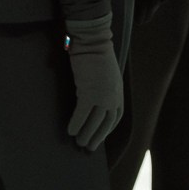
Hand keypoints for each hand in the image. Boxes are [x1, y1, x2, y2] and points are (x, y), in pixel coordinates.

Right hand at [63, 15, 124, 150]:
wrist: (93, 42)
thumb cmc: (97, 55)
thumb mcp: (107, 74)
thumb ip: (104, 88)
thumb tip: (95, 99)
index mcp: (118, 92)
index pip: (115, 117)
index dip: (107, 130)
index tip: (100, 138)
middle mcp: (112, 96)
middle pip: (106, 123)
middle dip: (97, 137)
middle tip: (89, 147)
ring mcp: (101, 95)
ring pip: (94, 122)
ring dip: (86, 134)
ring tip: (78, 142)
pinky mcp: (88, 93)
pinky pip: (81, 114)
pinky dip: (76, 124)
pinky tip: (70, 131)